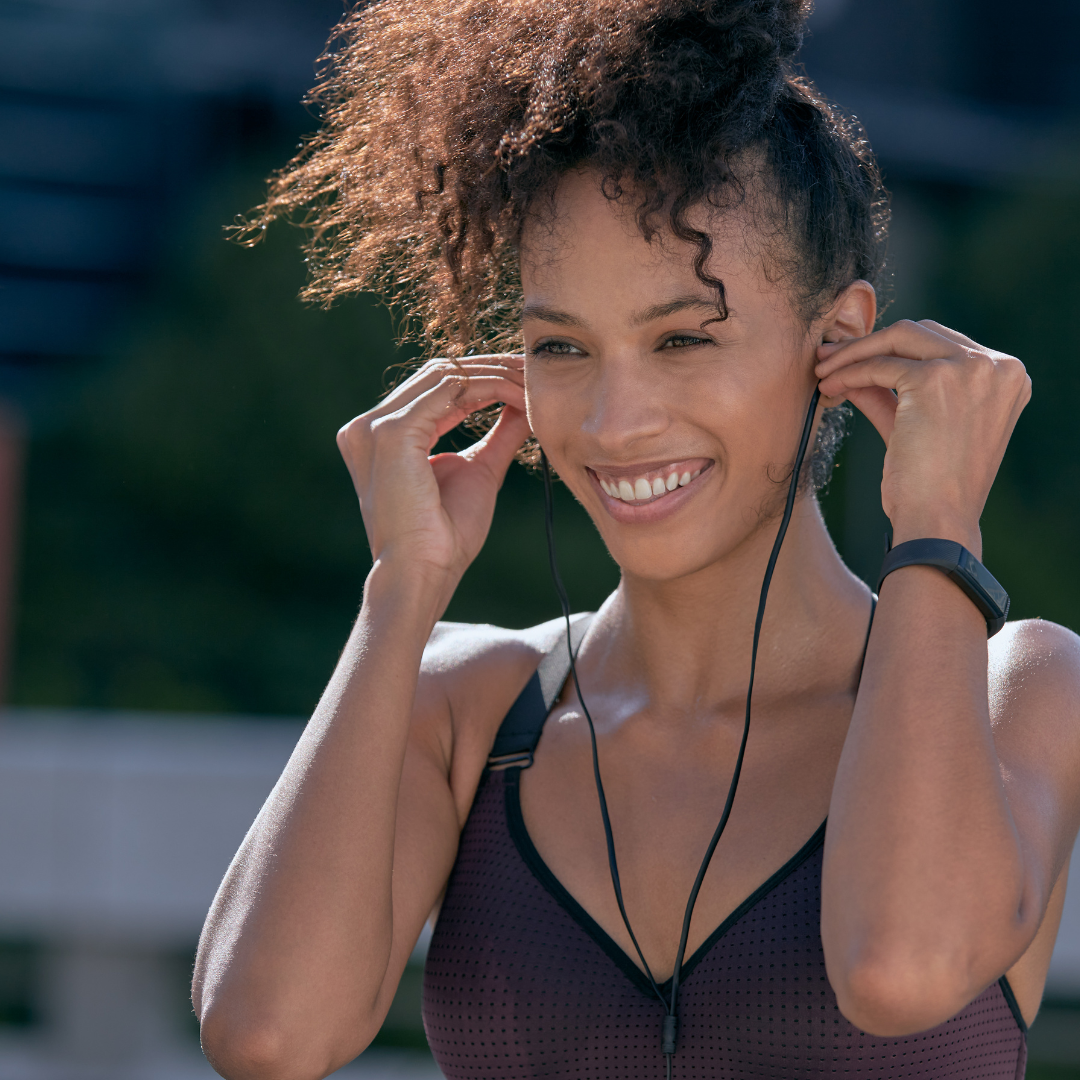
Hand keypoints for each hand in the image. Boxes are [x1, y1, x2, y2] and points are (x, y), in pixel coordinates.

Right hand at [336, 355, 529, 585]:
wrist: (423, 571)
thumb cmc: (445, 536)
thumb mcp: (479, 471)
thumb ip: (498, 435)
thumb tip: (523, 405)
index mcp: (380, 436)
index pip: (433, 388)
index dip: (481, 379)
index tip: (524, 380)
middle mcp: (368, 426)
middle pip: (438, 373)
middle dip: (491, 368)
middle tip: (534, 372)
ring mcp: (375, 426)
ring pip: (446, 375)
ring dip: (496, 375)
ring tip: (532, 385)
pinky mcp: (392, 432)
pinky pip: (451, 390)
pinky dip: (491, 388)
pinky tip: (521, 397)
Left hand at [815, 320, 1030, 552]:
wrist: (937, 520)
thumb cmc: (930, 485)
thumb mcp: (915, 425)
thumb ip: (890, 392)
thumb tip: (849, 364)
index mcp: (1007, 376)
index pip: (942, 343)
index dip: (894, 348)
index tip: (856, 358)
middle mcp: (997, 367)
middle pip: (920, 332)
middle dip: (869, 343)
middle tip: (829, 358)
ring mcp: (970, 369)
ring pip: (897, 339)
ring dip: (852, 354)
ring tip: (822, 371)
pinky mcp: (936, 379)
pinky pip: (879, 365)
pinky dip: (849, 372)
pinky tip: (829, 386)